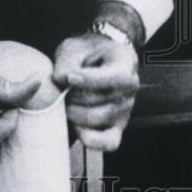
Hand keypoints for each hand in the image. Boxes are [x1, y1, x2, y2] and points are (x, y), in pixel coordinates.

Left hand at [53, 33, 139, 150]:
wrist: (97, 59)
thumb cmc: (86, 53)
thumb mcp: (73, 48)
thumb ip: (66, 64)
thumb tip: (61, 83)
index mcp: (126, 64)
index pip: (115, 77)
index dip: (89, 80)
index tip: (69, 77)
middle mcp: (130, 90)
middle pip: (97, 99)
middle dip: (72, 95)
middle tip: (62, 88)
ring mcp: (125, 111)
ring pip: (94, 119)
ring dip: (73, 112)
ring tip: (67, 101)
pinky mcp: (117, 128)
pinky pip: (107, 142)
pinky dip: (89, 137)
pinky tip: (76, 124)